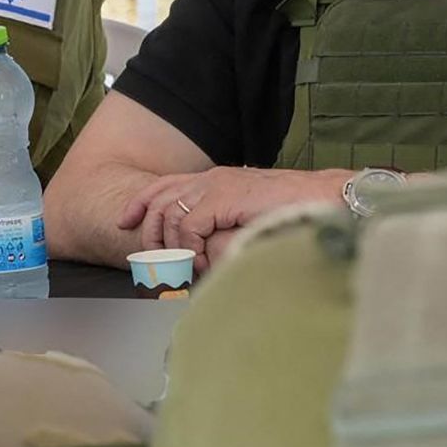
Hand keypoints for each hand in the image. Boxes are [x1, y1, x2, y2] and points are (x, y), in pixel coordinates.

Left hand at [118, 167, 349, 271]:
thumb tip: (198, 252)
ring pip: (170, 214)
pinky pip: (188, 225)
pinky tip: (203, 261)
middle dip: (150, 233)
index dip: (140, 203)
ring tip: (188, 267)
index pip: (163, 186)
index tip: (124, 223)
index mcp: (215, 181)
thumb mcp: (246, 220)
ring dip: (173, 246)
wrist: (322, 199)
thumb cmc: (292, 214)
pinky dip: (189, 247)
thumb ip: (220, 228)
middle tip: (157, 262)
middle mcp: (211, 178)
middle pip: (158, 198)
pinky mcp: (223, 197)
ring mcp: (217, 185)